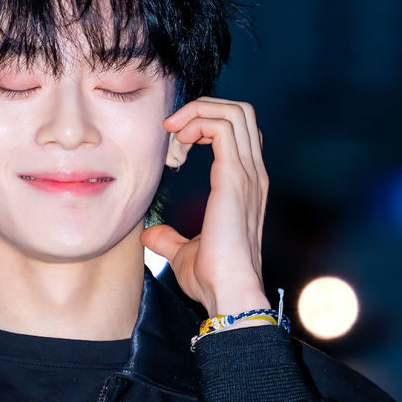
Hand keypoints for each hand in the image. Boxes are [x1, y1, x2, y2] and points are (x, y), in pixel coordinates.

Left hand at [141, 98, 270, 323]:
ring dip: (199, 110)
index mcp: (245, 187)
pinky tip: (178, 139)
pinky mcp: (235, 178)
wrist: (229, 293)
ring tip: (173, 129)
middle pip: (241, 113)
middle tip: (172, 128)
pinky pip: (222, 126)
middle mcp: (252, 175)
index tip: (177, 142)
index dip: (208, 125)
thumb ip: (170, 239)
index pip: (238, 134)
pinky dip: (198, 121)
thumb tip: (150, 234)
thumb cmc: (213, 279)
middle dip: (204, 108)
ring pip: (234, 112)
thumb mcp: (184, 254)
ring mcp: (247, 174)